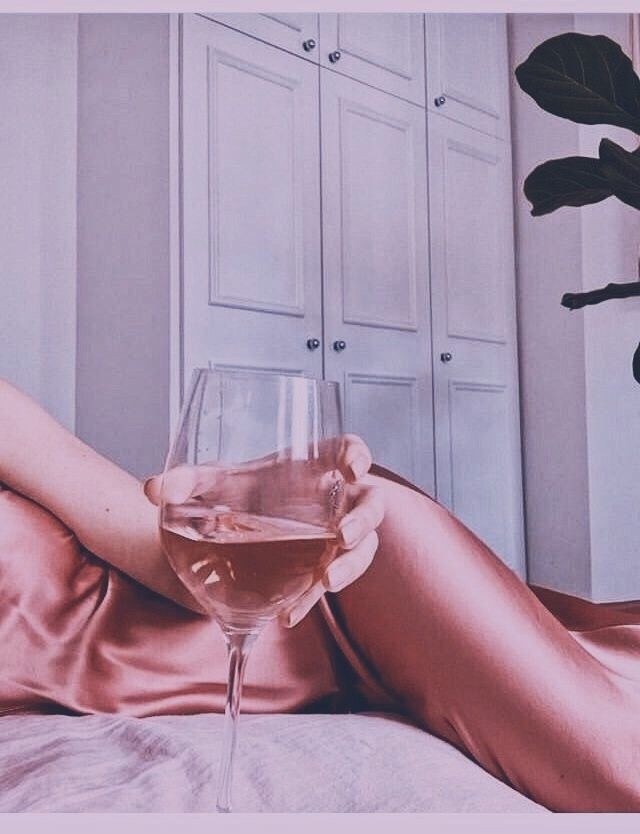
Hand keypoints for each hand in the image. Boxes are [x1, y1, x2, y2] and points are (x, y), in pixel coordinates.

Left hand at [144, 435, 383, 626]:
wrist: (245, 519)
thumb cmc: (246, 489)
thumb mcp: (218, 482)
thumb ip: (189, 482)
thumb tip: (153, 489)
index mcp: (319, 465)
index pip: (350, 450)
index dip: (357, 456)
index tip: (353, 467)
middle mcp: (337, 498)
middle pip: (370, 504)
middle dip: (363, 520)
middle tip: (345, 535)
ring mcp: (337, 532)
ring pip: (364, 548)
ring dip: (351, 566)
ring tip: (327, 582)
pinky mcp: (326, 562)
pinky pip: (332, 579)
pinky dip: (312, 597)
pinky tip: (289, 614)